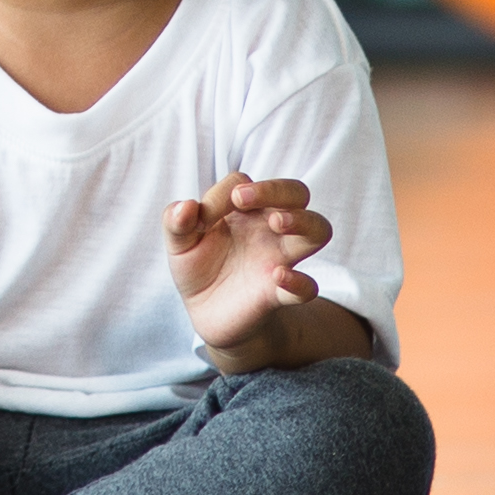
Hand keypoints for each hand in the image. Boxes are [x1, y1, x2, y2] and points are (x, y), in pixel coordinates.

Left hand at [166, 174, 331, 363]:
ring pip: (318, 231)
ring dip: (302, 221)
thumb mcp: (179, 244)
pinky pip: (308, 287)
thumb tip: (185, 206)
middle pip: (297, 193)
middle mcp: (269, 228)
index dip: (224, 193)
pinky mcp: (281, 294)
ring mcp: (280, 258)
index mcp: (245, 210)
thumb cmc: (198, 267)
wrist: (205, 312)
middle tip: (244, 200)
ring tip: (277, 222)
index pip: (244, 183)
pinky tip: (277, 276)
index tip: (203, 218)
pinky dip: (299, 282)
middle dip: (276, 189)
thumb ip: (176, 222)